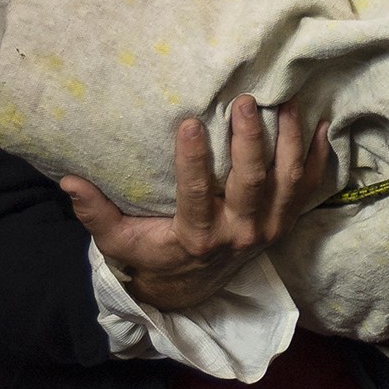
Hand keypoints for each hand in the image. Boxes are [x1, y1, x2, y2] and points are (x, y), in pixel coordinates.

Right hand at [62, 97, 330, 311]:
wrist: (194, 287)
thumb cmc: (153, 254)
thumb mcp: (119, 241)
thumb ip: (96, 214)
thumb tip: (67, 181)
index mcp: (199, 237)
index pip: (198, 194)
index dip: (193, 160)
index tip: (188, 122)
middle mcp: (241, 233)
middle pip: (253, 183)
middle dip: (251, 140)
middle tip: (247, 101)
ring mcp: (270, 229)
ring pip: (287, 183)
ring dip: (290, 142)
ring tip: (287, 104)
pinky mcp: (286, 223)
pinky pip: (308, 190)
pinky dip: (317, 160)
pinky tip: (322, 127)